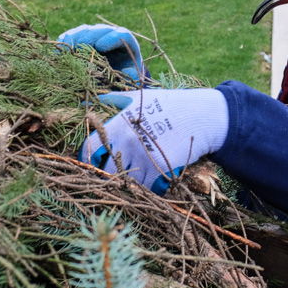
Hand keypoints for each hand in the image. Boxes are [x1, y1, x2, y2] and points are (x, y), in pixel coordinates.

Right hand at [57, 24, 147, 80]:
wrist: (118, 71)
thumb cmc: (126, 73)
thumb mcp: (130, 76)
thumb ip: (127, 77)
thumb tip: (117, 83)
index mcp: (126, 41)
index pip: (120, 35)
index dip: (110, 39)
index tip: (100, 46)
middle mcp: (109, 33)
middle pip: (98, 30)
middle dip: (87, 38)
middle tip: (77, 48)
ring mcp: (94, 34)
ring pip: (83, 31)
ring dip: (73, 40)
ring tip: (64, 51)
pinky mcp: (81, 37)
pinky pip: (72, 35)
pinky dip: (65, 42)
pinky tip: (59, 52)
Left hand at [80, 88, 228, 194]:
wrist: (199, 115)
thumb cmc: (168, 104)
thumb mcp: (139, 97)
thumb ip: (114, 100)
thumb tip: (93, 101)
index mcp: (118, 126)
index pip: (90, 149)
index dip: (88, 160)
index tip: (93, 165)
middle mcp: (126, 143)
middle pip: (105, 170)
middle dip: (108, 175)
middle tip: (115, 176)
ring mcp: (143, 157)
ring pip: (126, 181)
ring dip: (130, 183)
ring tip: (135, 181)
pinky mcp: (159, 169)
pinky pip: (146, 188)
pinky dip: (149, 189)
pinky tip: (153, 183)